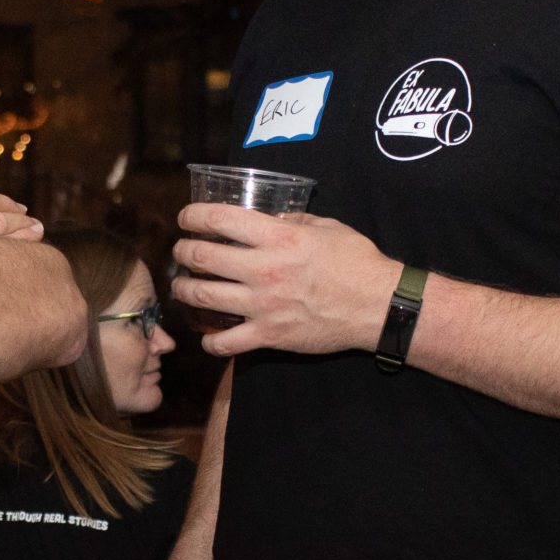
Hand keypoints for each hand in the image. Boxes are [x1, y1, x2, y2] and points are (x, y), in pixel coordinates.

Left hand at [169, 203, 401, 356]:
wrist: (378, 306)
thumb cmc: (357, 262)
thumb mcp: (326, 227)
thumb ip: (293, 220)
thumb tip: (271, 217)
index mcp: (278, 237)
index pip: (219, 219)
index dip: (193, 216)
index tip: (186, 218)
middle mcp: (263, 269)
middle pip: (201, 257)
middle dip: (182, 252)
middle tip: (181, 252)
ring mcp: (262, 305)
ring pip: (202, 296)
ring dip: (184, 290)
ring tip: (182, 287)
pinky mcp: (268, 335)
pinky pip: (225, 343)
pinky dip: (210, 342)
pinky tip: (207, 337)